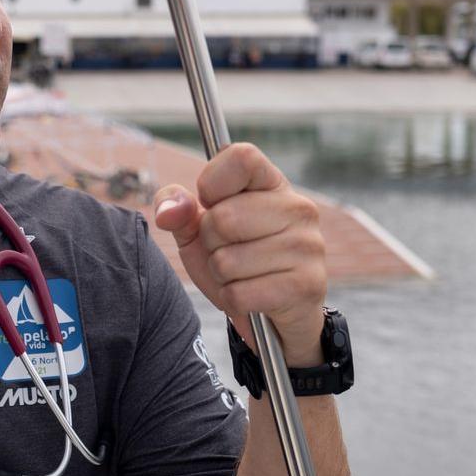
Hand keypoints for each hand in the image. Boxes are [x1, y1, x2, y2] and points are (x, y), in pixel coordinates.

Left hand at [153, 143, 326, 365]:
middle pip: (222, 217)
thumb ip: (176, 210)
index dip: (212, 183)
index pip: (241, 157)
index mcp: (272, 184)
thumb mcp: (197, 232)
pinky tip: (253, 297)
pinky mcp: (307, 284)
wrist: (272, 318)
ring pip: (228, 261)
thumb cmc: (235, 262)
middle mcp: (298, 208)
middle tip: (230, 250)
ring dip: (222, 276)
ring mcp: (308, 246)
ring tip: (243, 275)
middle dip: (211, 243)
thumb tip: (168, 211)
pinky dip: (234, 300)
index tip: (213, 204)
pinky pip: (240, 294)